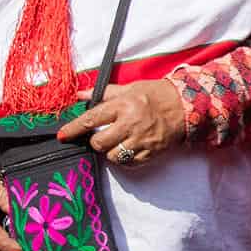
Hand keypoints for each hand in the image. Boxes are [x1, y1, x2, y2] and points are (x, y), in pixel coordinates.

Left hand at [57, 79, 186, 167]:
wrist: (187, 105)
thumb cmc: (157, 94)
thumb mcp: (131, 88)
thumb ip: (104, 93)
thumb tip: (80, 95)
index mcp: (124, 105)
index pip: (91, 119)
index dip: (73, 129)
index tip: (63, 136)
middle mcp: (131, 123)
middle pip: (99, 142)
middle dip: (95, 142)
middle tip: (101, 137)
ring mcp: (142, 139)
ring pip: (113, 155)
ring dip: (110, 151)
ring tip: (117, 143)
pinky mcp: (152, 151)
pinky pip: (129, 163)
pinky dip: (124, 159)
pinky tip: (128, 149)